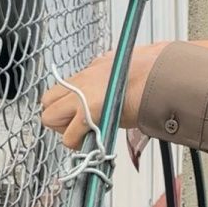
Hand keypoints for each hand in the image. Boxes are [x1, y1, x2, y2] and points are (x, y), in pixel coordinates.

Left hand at [40, 37, 207, 148]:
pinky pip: (69, 136)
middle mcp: (80, 81)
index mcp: (90, 70)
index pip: (63, 87)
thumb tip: (118, 70)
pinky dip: (78, 142)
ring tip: (86, 132)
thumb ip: (113, 71)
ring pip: (49, 117)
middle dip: (58, 116)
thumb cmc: (153, 70)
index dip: (67, 104)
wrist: (160, 75)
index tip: (80, 113)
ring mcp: (81, 96)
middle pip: (47, 101)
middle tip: (78, 124)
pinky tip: (94, 139)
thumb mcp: (127, 64)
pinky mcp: (87, 113)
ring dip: (65, 130)